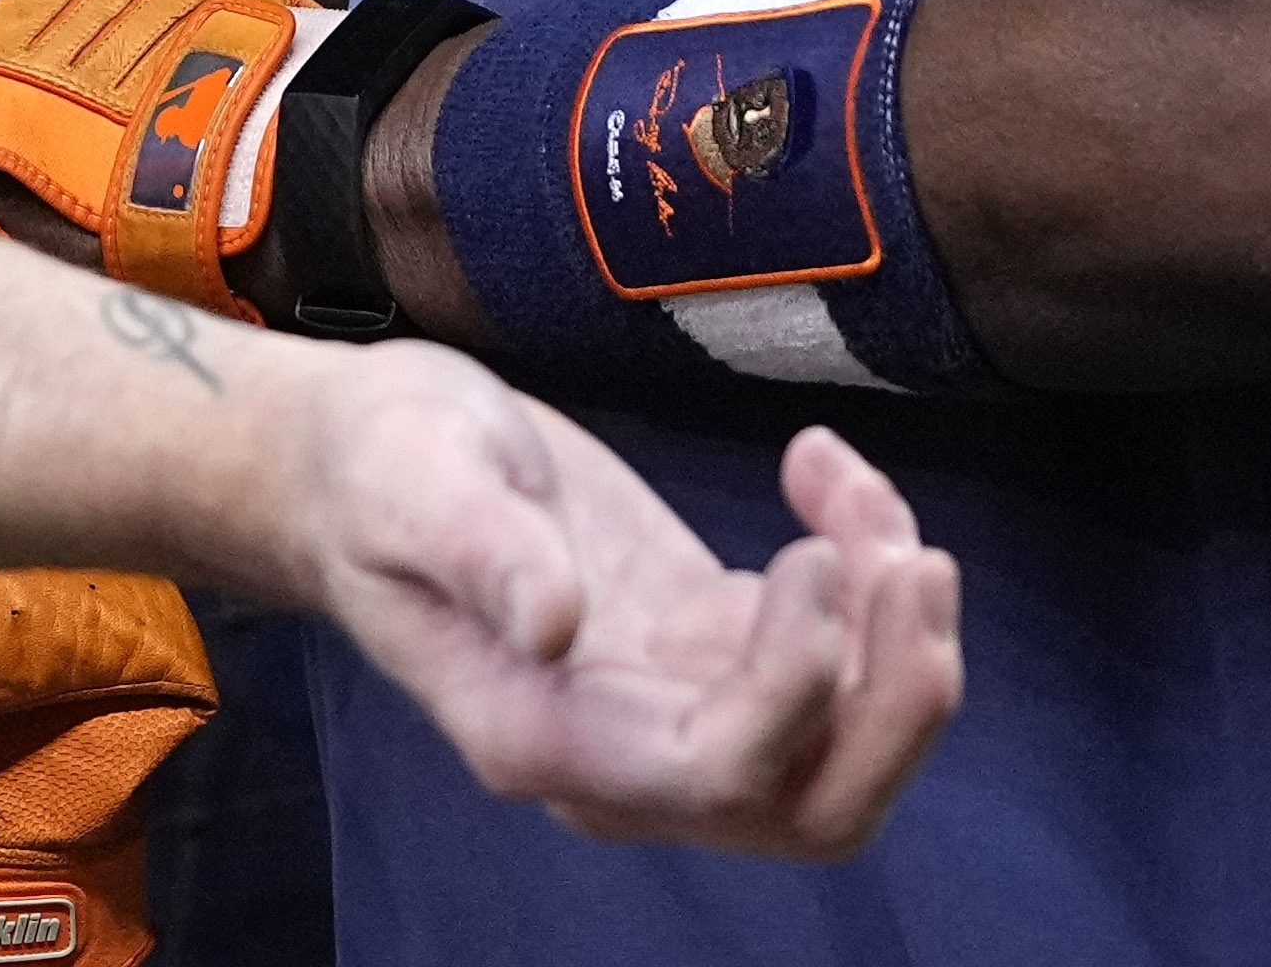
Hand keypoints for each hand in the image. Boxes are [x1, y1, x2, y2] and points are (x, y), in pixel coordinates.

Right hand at [294, 362, 959, 860]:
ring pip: (844, 752)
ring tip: (872, 502)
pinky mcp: (709, 650)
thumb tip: (555, 624)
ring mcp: (675, 709)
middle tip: (911, 559)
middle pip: (811, 809)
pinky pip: (831, 661)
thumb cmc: (373, 467)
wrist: (359, 461)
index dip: (796, 686)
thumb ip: (479, 553)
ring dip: (902, 648)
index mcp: (543, 736)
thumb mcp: (409, 482)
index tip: (811, 554)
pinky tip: (821, 466)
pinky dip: (865, 574)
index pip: (716, 772)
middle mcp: (621, 758)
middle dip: (892, 706)